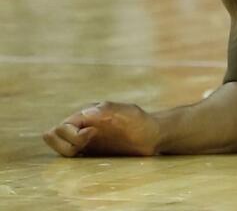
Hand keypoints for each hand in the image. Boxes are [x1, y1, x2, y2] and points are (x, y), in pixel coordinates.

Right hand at [43, 101, 160, 156]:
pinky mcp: (89, 152)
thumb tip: (85, 113)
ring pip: (59, 147)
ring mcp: (84, 140)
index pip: (62, 126)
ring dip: (67, 151)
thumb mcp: (128, 112)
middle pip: (53, 136)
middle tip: (87, 144)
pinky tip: (89, 157)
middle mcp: (82, 126)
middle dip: (66, 144)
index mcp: (88, 115)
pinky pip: (70, 156)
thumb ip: (108, 110)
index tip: (93, 134)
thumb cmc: (141, 121)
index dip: (72, 134)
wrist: (152, 135)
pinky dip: (73, 158)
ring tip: (88, 149)